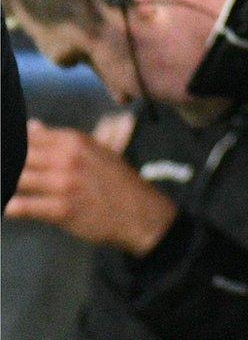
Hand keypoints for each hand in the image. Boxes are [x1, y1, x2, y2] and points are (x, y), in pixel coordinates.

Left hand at [3, 120, 177, 256]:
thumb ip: (59, 140)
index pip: (27, 136)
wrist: (141, 213)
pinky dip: (10, 208)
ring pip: (16, 179)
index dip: (11, 145)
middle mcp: (67, 158)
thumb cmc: (116, 182)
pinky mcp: (61, 209)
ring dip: (6, 185)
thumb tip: (31, 126)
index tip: (5, 154)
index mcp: (74, 141)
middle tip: (5, 173)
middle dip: (6, 164)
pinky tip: (8, 209)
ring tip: (4, 189)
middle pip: (18, 155)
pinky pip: (22, 207)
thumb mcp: (94, 152)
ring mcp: (64, 183)